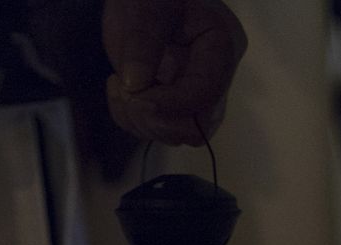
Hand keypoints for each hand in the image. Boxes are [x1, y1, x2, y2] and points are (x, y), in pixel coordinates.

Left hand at [102, 0, 245, 144]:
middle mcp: (215, 79)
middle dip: (156, 119)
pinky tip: (120, 90)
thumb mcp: (146, 6)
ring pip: (178, 135)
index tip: (135, 96)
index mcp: (220, 47)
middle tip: (125, 92)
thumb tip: (135, 85)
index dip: (171, 103)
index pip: (206, 91)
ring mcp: (196, 96)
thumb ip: (142, 40)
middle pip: (198, 126)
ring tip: (120, 86)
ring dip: (141, 122)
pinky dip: (132, 120)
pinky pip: (157, 131)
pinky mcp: (175, 105)